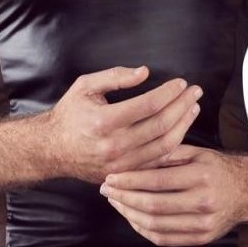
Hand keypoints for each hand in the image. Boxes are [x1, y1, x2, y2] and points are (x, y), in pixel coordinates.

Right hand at [40, 65, 202, 182]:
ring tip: (192, 108)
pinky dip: (174, 145)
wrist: (52, 150)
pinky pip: (157, 161)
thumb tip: (144, 72)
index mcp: (103, 121)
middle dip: (182, 106)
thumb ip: (115, 77)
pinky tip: (181, 129)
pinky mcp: (125, 174)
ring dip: (183, 125)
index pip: (148, 105)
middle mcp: (114, 145)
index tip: (181, 83)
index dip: (169, 92)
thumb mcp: (85, 86)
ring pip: (164, 145)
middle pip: (161, 125)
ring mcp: (121, 164)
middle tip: (195, 92)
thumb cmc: (70, 114)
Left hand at [99, 146, 247, 246]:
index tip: (111, 177)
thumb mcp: (197, 153)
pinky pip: (164, 239)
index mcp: (202, 176)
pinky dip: (143, 229)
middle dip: (124, 198)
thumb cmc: (217, 169)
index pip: (157, 180)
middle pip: (154, 205)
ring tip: (116, 202)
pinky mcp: (202, 239)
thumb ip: (166, 155)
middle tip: (106, 190)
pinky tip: (131, 217)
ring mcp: (204, 224)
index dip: (130, 180)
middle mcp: (204, 202)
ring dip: (129, 215)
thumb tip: (132, 158)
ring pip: (156, 225)